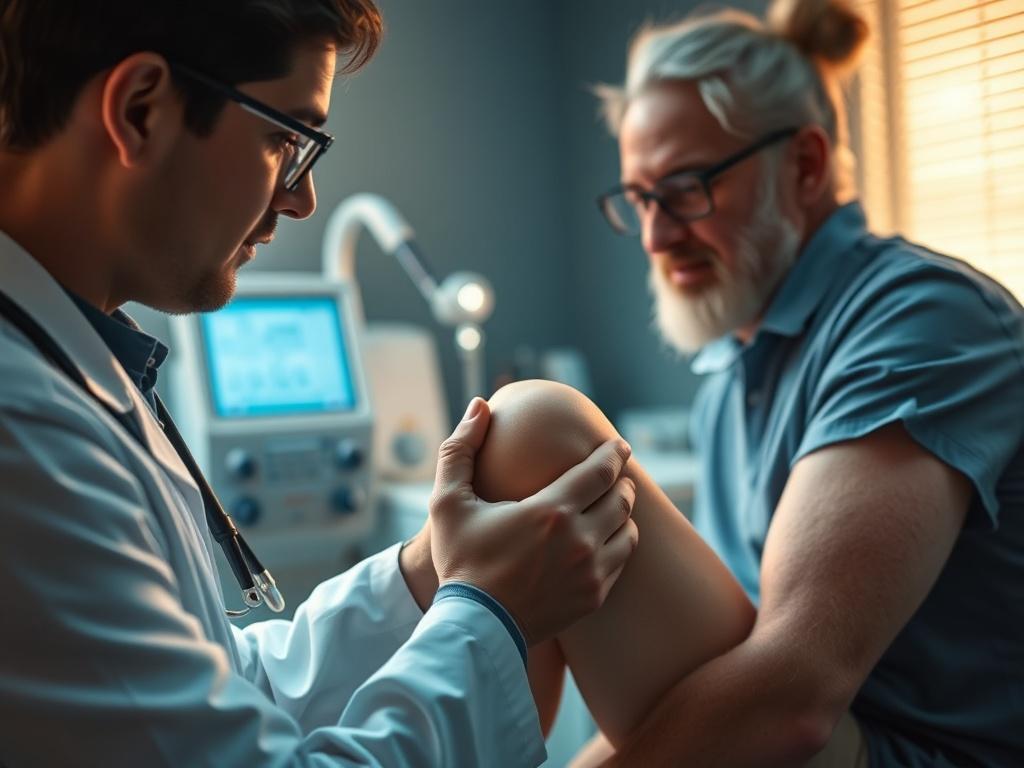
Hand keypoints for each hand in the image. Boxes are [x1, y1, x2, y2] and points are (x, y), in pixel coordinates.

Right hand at [429, 397, 638, 645]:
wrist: (474, 627)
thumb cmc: (459, 559)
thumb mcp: (446, 501)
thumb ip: (460, 449)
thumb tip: (479, 405)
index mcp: (550, 511)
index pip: (601, 471)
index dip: (614, 453)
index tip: (619, 444)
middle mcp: (579, 540)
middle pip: (621, 498)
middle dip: (621, 480)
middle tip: (617, 472)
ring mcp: (590, 572)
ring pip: (627, 530)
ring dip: (624, 512)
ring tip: (614, 503)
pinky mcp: (593, 597)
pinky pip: (620, 561)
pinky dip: (619, 544)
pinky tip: (607, 538)